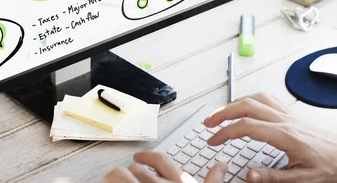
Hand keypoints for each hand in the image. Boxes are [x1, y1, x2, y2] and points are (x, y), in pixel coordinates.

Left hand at [105, 151, 226, 182]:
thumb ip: (213, 181)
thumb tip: (221, 165)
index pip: (161, 161)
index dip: (147, 157)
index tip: (138, 157)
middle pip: (138, 168)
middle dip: (131, 171)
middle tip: (127, 176)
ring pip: (120, 175)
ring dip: (116, 177)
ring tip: (115, 180)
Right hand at [203, 93, 336, 182]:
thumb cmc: (331, 169)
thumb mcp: (302, 180)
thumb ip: (273, 177)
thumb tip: (248, 175)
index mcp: (286, 135)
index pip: (247, 126)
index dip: (225, 132)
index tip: (213, 140)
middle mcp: (286, 121)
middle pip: (247, 105)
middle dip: (224, 112)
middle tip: (208, 122)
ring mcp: (289, 116)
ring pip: (257, 98)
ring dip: (236, 103)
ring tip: (221, 113)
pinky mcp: (293, 117)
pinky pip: (268, 100)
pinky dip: (251, 100)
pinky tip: (246, 106)